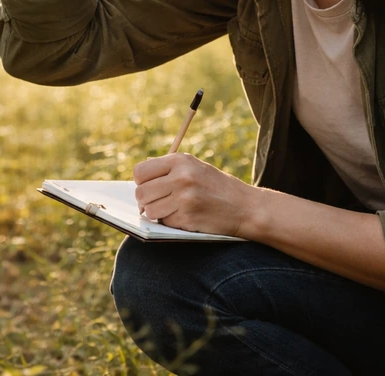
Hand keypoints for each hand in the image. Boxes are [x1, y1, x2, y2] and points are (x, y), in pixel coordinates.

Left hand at [133, 154, 257, 237]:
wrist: (245, 207)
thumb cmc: (217, 187)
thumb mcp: (195, 167)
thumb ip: (169, 168)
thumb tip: (138, 177)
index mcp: (180, 161)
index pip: (140, 171)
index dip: (140, 182)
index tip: (149, 187)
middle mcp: (181, 177)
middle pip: (141, 193)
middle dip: (146, 201)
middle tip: (158, 202)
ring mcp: (184, 198)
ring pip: (150, 211)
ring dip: (157, 214)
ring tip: (173, 209)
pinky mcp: (188, 218)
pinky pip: (165, 223)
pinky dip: (171, 222)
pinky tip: (186, 217)